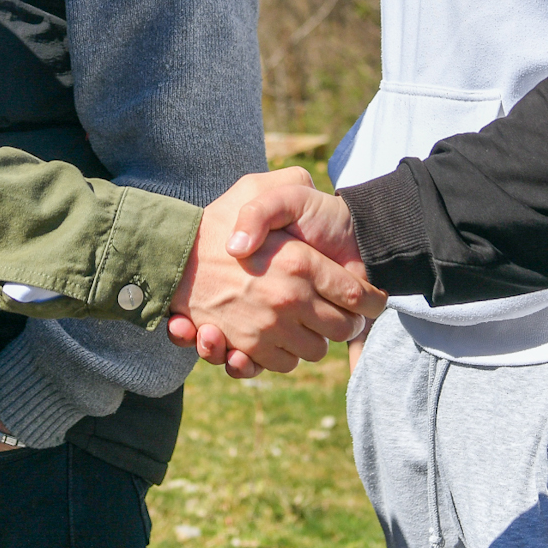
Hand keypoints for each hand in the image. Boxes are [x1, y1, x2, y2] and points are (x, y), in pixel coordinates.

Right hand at [167, 171, 383, 373]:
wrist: (173, 250)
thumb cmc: (222, 214)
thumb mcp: (260, 188)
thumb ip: (290, 183)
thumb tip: (317, 208)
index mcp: (299, 262)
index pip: (356, 295)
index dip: (372, 301)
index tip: (374, 299)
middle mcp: (288, 299)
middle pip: (342, 328)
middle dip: (346, 323)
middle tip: (340, 312)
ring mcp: (268, 327)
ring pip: (315, 351)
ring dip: (314, 341)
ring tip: (307, 323)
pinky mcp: (248, 347)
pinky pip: (282, 363)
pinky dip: (284, 356)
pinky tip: (280, 337)